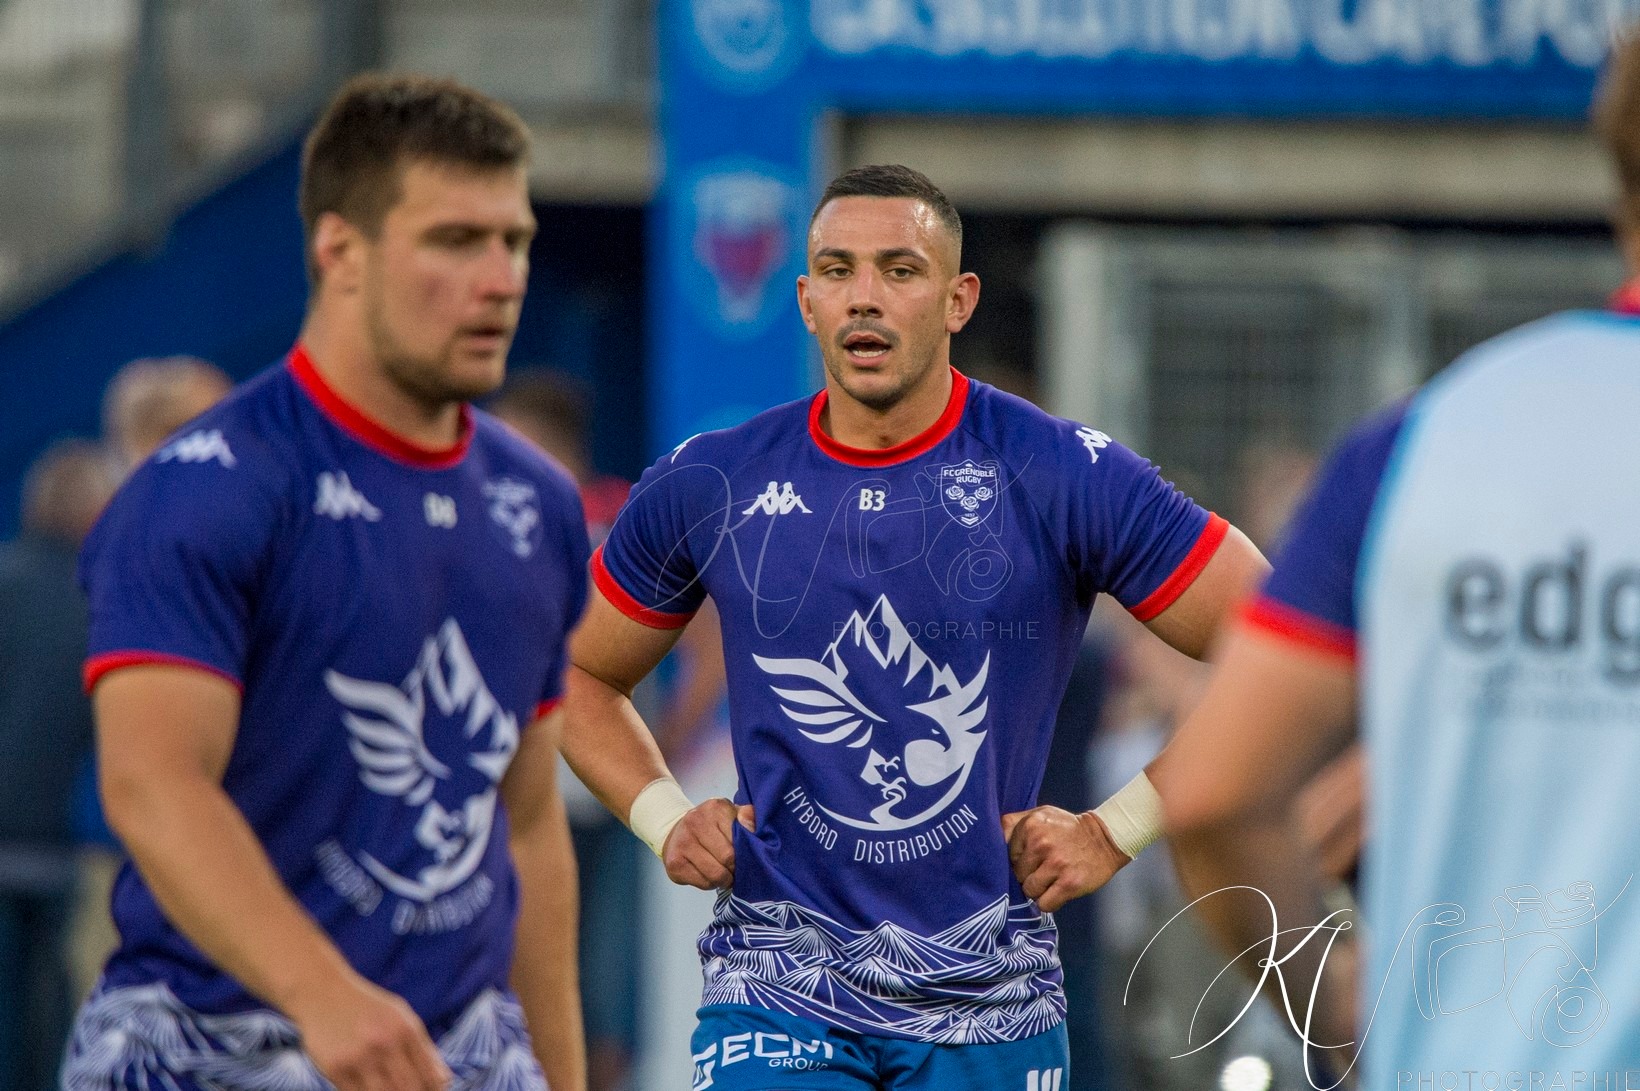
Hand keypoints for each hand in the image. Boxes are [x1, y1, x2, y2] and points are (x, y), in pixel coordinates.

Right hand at [288, 974, 449, 1090]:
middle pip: (410, 1089)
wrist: (323, 991)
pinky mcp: (335, 1068)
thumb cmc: (369, 1009)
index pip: (432, 1076)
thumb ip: (422, 1048)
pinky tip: (369, 1086)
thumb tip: (442, 1082)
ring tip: (389, 1088)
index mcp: (406, 1030)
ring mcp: (359, 1057)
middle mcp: (385, 1043)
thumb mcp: (401, 1018)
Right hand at [661, 797, 754, 889]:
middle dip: (736, 867)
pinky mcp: (674, 863)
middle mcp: (695, 822)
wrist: (677, 831)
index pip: (739, 838)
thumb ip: (747, 816)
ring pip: (716, 874)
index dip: (746, 851)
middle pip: (728, 858)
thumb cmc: (711, 825)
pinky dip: (711, 884)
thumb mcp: (731, 814)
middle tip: (736, 867)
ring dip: (725, 879)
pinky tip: (709, 874)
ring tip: (724, 872)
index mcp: (714, 808)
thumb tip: (752, 827)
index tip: (745, 853)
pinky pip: (703, 883)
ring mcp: (683, 843)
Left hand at [1001, 806, 1129, 911]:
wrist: (1106, 838)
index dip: (1017, 860)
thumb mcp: (1041, 814)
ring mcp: (1056, 865)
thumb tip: (990, 837)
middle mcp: (1041, 844)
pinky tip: (1057, 891)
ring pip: (1029, 891)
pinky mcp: (1069, 884)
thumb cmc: (1068, 828)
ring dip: (1038, 890)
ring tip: (1051, 880)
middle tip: (1043, 870)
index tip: (1030, 859)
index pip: (1006, 855)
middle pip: (1017, 875)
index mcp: (1031, 825)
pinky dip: (1048, 902)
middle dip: (1027, 876)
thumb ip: (1014, 823)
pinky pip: (1044, 904)